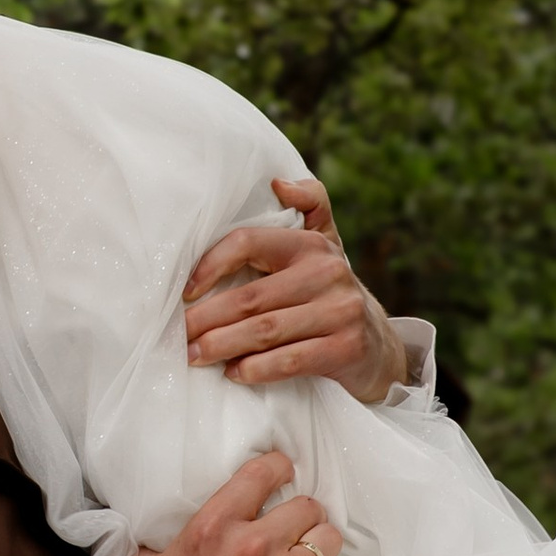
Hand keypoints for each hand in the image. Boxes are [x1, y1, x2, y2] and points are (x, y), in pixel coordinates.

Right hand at [126, 452, 348, 555]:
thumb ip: (154, 538)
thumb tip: (155, 516)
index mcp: (213, 529)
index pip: (263, 472)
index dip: (278, 468)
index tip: (282, 474)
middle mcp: (255, 548)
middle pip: (306, 505)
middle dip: (300, 516)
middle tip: (291, 531)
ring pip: (328, 539)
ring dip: (318, 548)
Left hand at [182, 176, 405, 407]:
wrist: (378, 348)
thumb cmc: (328, 295)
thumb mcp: (322, 248)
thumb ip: (307, 207)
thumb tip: (279, 182)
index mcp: (311, 244)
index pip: (248, 242)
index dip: (210, 265)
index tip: (185, 293)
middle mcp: (328, 272)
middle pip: (251, 297)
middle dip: (206, 319)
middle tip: (177, 336)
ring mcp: (341, 311)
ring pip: (265, 331)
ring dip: (222, 346)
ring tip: (194, 356)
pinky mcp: (347, 348)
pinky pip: (290, 360)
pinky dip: (255, 369)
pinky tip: (233, 373)